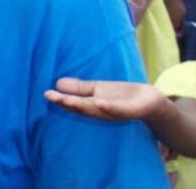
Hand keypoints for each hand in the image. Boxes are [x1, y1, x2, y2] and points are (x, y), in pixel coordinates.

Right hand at [44, 77, 166, 120]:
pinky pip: (118, 109)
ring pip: (95, 109)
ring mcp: (115, 111)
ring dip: (81, 105)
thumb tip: (56, 83)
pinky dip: (108, 107)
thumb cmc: (122, 96)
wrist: (150, 102)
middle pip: (80, 107)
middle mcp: (100, 110)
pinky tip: (99, 101)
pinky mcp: (129, 110)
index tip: (45, 94)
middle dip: (66, 103)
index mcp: (92, 105)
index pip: (73, 103)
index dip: (60, 99)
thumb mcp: (98, 90)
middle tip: (49, 97)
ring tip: (68, 100)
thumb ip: (79, 88)